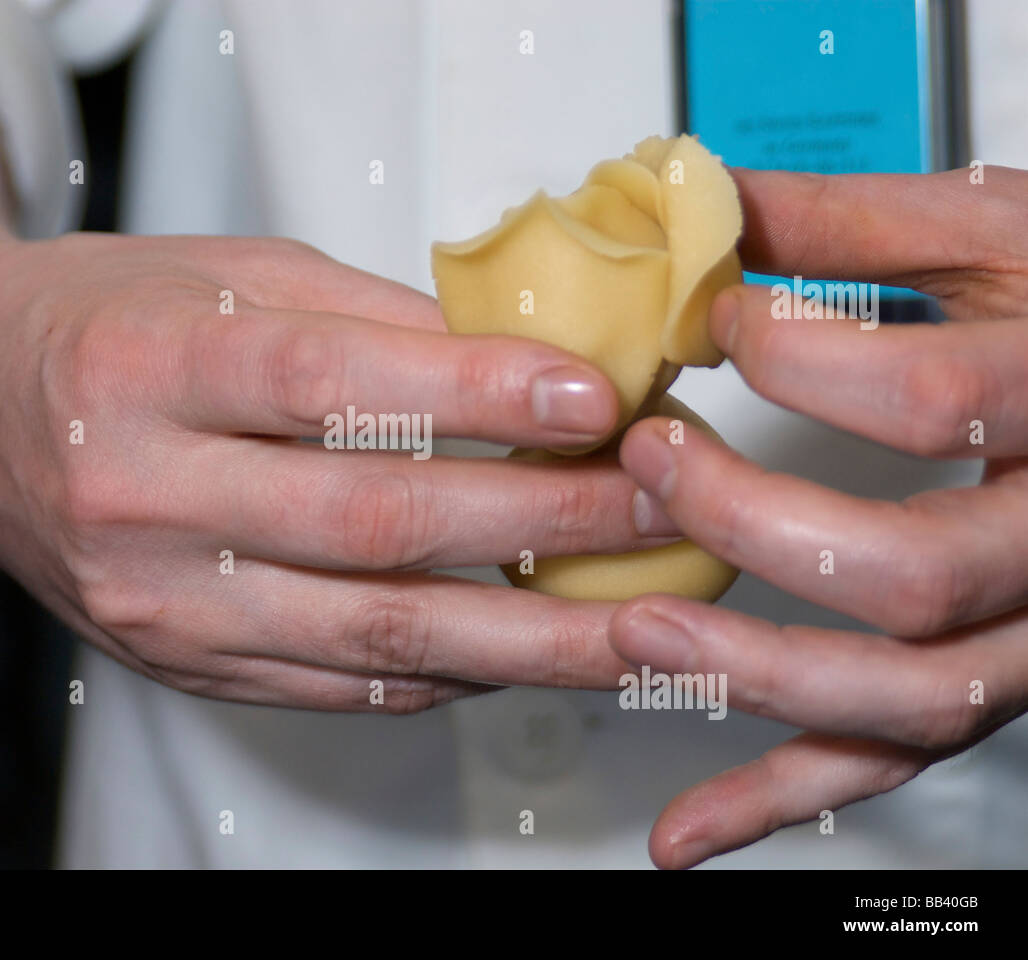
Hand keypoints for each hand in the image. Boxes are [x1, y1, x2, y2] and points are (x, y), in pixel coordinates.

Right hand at [0, 232, 673, 709]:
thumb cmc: (101, 325)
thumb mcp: (225, 275)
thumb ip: (372, 322)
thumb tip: (524, 369)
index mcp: (146, 369)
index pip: (333, 387)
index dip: (479, 395)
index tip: (597, 399)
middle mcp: (142, 497)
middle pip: (375, 525)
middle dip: (543, 521)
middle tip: (659, 505)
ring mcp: (160, 600)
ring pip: (376, 637)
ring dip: (530, 634)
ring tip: (637, 619)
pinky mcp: (181, 664)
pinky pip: (341, 690)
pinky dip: (450, 675)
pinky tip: (525, 650)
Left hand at [610, 165, 1027, 866]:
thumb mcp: (994, 240)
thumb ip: (851, 228)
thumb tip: (704, 207)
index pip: (937, 397)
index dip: (801, 360)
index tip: (718, 327)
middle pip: (912, 573)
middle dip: (753, 524)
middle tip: (651, 466)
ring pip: (907, 695)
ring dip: (756, 678)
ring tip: (635, 638)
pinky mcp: (993, 685)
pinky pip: (890, 761)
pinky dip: (779, 796)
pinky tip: (685, 829)